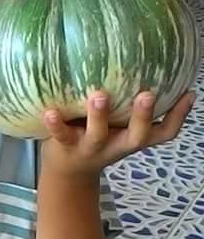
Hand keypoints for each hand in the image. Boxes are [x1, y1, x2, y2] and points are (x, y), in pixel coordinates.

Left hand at [41, 90, 194, 179]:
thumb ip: (132, 106)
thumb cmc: (98, 137)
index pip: (163, 132)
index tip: (189, 93)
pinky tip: (49, 111)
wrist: (68, 172)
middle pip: (136, 135)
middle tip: (147, 94)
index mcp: (132, 138)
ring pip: (98, 134)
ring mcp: (91, 147)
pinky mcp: (65, 146)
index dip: (179, 116)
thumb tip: (151, 67)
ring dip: (99, 115)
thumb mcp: (120, 126)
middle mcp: (116, 144)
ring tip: (100, 95)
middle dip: (143, 116)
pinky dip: (55, 124)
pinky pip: (60, 135)